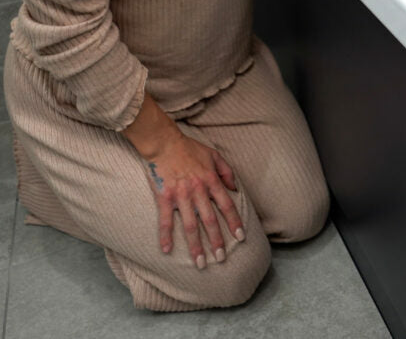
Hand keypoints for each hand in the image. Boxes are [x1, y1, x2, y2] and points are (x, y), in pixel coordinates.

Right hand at [143, 133, 246, 268]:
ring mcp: (180, 196)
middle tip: (222, 258)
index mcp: (211, 182)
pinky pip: (165, 220)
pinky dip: (165, 236)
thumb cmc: (189, 148)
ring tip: (201, 263)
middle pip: (210, 221)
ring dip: (195, 245)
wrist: (164, 143)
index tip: (241, 238)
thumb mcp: (214, 155)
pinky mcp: (164, 197)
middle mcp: (198, 191)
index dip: (234, 222)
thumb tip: (235, 188)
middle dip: (217, 241)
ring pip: (190, 225)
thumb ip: (227, 172)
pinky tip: (167, 250)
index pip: (227, 206)